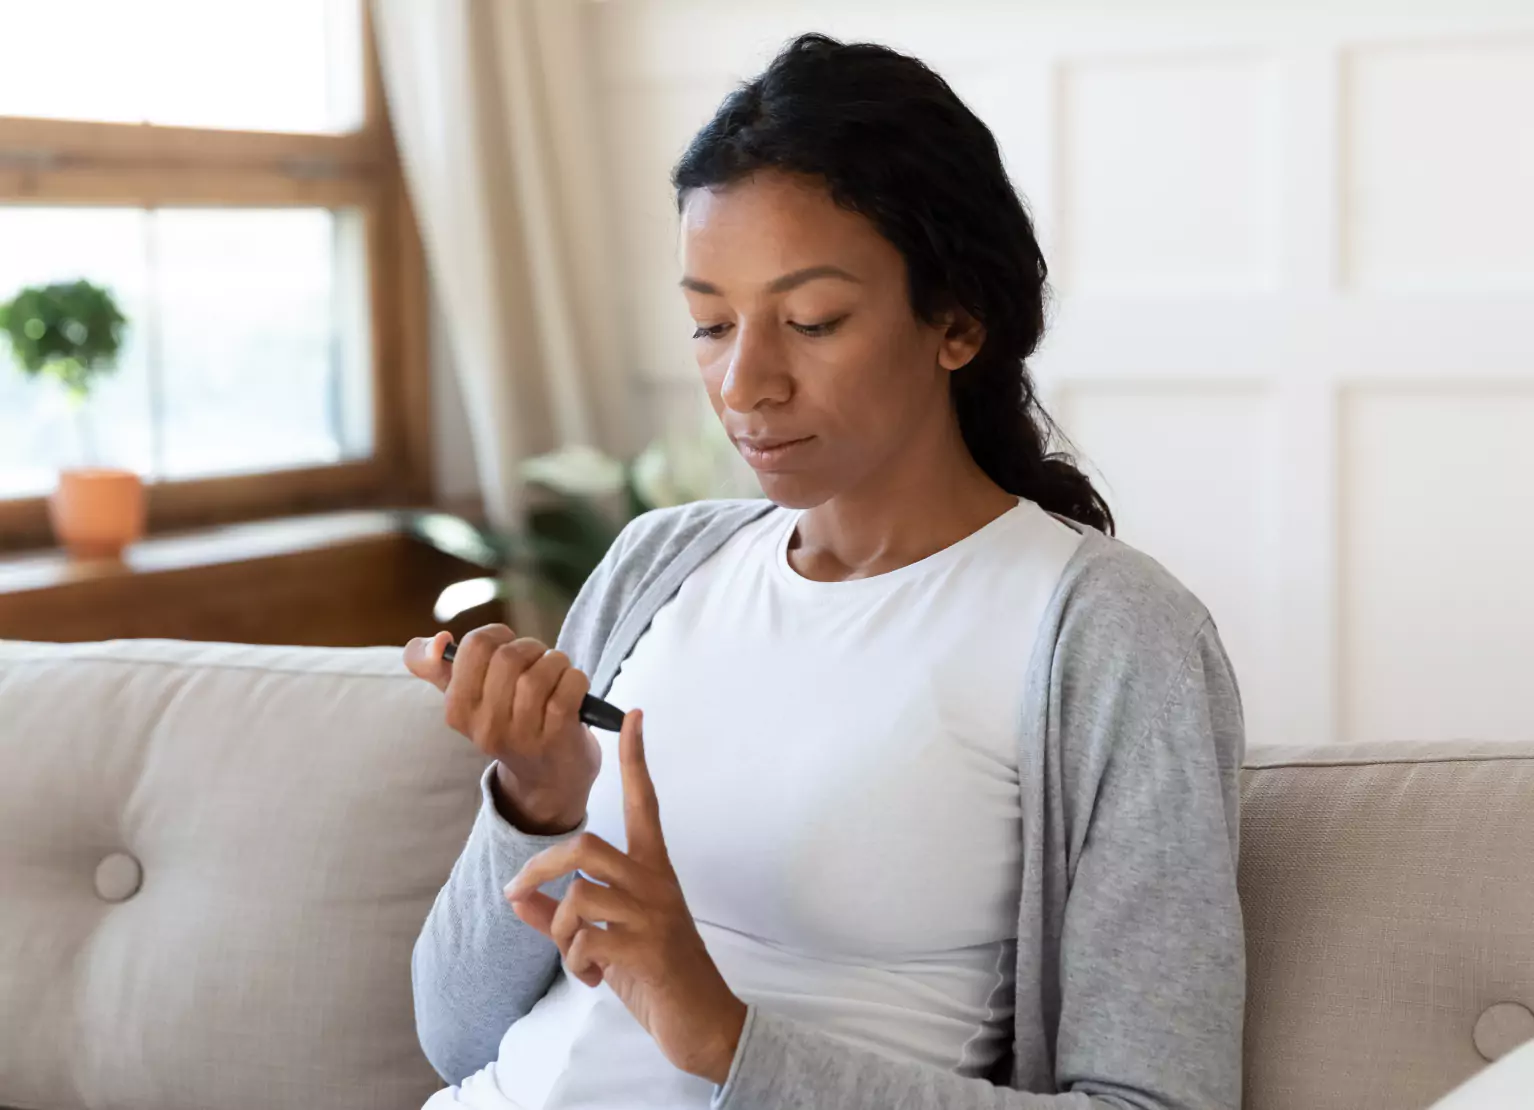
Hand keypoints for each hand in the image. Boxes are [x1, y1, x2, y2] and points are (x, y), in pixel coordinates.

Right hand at [403, 625, 599, 833]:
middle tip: (538, 663)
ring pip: (539, 671)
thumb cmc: (508, 724)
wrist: (546, 780)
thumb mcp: (466, 699)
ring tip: (557, 676)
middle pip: (509, 655)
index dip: (499, 635)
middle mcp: (485, 726)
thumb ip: (436, 666)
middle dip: (532, 648)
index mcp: (457, 709)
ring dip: (556, 663)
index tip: (507, 649)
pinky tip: (572, 690)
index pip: (475, 645)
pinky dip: (575, 679)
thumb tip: (436, 640)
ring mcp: (522, 734)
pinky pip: (568, 687)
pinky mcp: (558, 736)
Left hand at [504, 709, 747, 1084]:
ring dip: (560, 933)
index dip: (638, 760)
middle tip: (516, 893)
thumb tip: (517, 899)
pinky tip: (595, 978)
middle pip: (586, 845)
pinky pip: (586, 939)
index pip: (645, 803)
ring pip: (580, 894)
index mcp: (652, 871)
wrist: (702, 1022)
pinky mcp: (647, 947)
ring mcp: (653, 914)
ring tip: (578, 959)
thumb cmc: (656, 975)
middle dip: (541, 866)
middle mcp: (655, 883)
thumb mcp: (603, 942)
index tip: (635, 717)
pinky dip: (576, 962)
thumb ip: (560, 918)